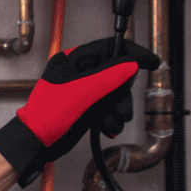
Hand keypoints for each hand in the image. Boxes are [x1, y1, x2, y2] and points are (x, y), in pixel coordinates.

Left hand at [0, 37, 160, 185]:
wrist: (39, 142)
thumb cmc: (48, 116)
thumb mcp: (81, 92)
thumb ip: (108, 76)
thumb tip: (131, 64)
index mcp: (73, 61)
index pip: (109, 48)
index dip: (132, 54)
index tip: (151, 62)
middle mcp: (80, 73)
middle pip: (117, 73)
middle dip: (122, 94)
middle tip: (120, 109)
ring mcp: (85, 90)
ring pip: (116, 92)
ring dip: (117, 110)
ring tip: (109, 122)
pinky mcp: (89, 106)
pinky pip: (110, 107)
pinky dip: (112, 118)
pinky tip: (106, 127)